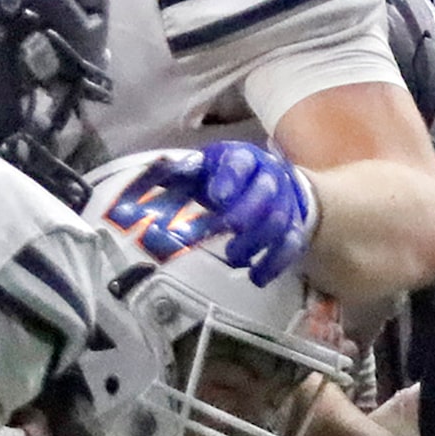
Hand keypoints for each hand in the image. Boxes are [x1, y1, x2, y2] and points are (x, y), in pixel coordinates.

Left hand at [152, 142, 319, 285]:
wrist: (271, 182)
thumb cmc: (227, 177)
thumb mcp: (203, 168)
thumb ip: (178, 176)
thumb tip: (140, 186)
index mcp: (243, 158)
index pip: (240, 163)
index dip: (230, 179)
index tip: (216, 197)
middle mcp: (269, 177)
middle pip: (265, 192)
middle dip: (245, 213)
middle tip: (225, 229)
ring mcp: (285, 203)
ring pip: (278, 220)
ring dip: (256, 241)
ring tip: (232, 257)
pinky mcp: (294, 228)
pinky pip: (291, 245)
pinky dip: (274, 263)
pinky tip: (256, 277)